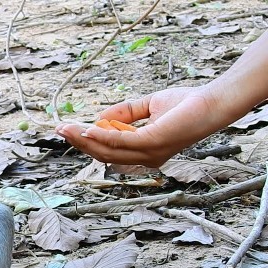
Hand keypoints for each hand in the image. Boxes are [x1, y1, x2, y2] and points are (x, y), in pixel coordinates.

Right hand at [56, 86, 222, 167]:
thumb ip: (124, 113)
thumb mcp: (148, 106)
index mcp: (144, 153)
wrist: (213, 102)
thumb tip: (99, 118)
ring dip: (84, 140)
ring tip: (66, 130)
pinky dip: (101, 136)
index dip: (86, 143)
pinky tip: (87, 130)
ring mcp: (149, 154)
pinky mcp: (152, 143)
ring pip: (107, 151)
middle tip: (59, 131)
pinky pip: (120, 142)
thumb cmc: (187, 105)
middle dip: (79, 143)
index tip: (68, 131)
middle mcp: (146, 159)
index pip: (109, 151)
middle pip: (103, 154)